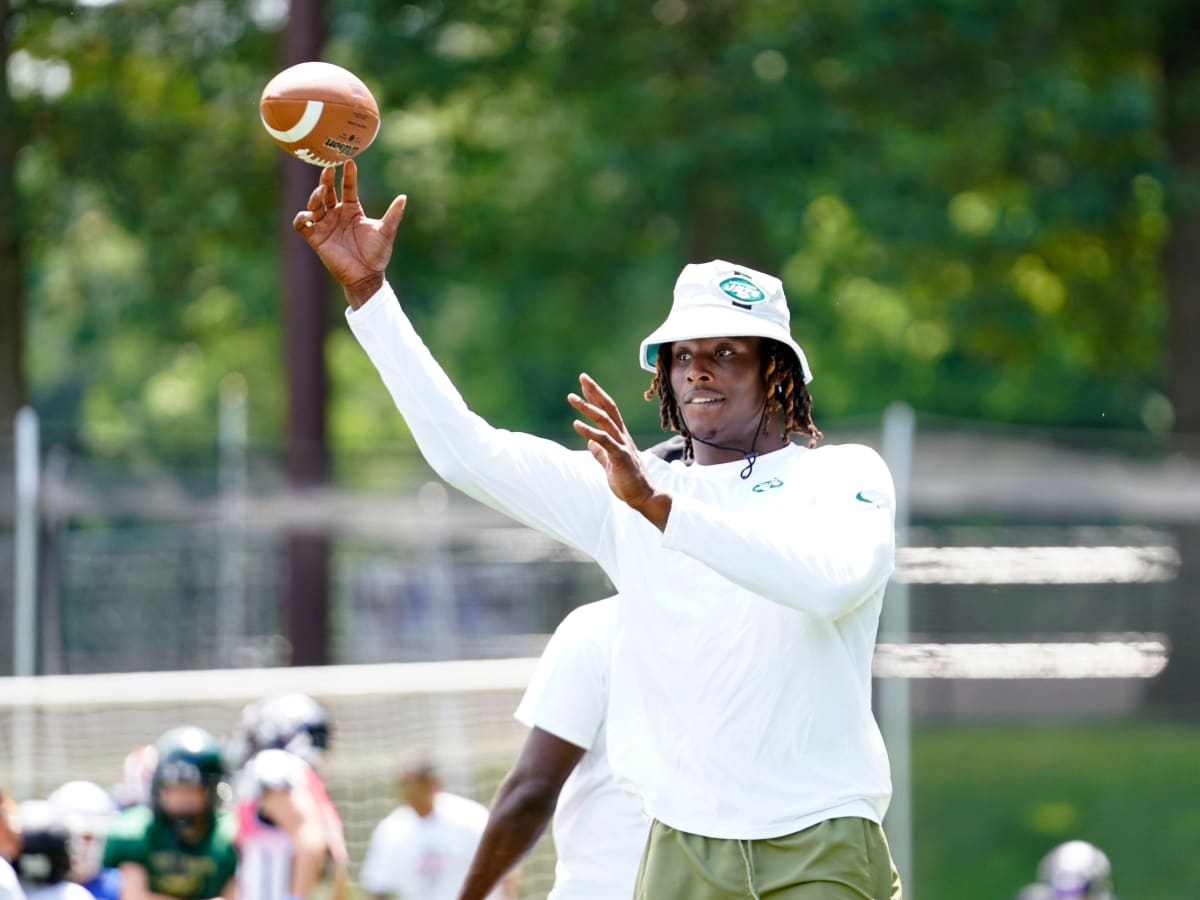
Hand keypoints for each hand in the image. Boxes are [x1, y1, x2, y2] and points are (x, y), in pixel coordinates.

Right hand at [292, 160, 406, 307]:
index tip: (349, 162)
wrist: (367, 276)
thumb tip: (404, 197)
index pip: (347, 187)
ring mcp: (325, 225)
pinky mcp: (316, 238)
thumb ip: (393, 215)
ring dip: (315, 196)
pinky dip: (301, 218)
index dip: (348, 175)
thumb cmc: (377, 254)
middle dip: (326, 179)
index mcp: (352, 210)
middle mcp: (336, 214)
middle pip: (327, 192)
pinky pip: (301, 224)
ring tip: (322, 192)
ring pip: (313, 204)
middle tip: (328, 168)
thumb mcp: (386, 232)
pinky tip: (308, 215)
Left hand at [569, 374, 671, 529]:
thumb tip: (590, 443)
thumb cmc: (628, 481)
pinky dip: (589, 431)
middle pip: (608, 408)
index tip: (585, 384)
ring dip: (587, 407)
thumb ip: (601, 453)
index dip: (596, 396)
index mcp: (619, 436)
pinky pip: (604, 440)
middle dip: (594, 391)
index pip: (607, 410)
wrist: (643, 497)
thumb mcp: (610, 464)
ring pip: (604, 420)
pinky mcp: (620, 456)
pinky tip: (576, 424)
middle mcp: (622, 436)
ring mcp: (622, 445)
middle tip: (582, 377)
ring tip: (572, 398)